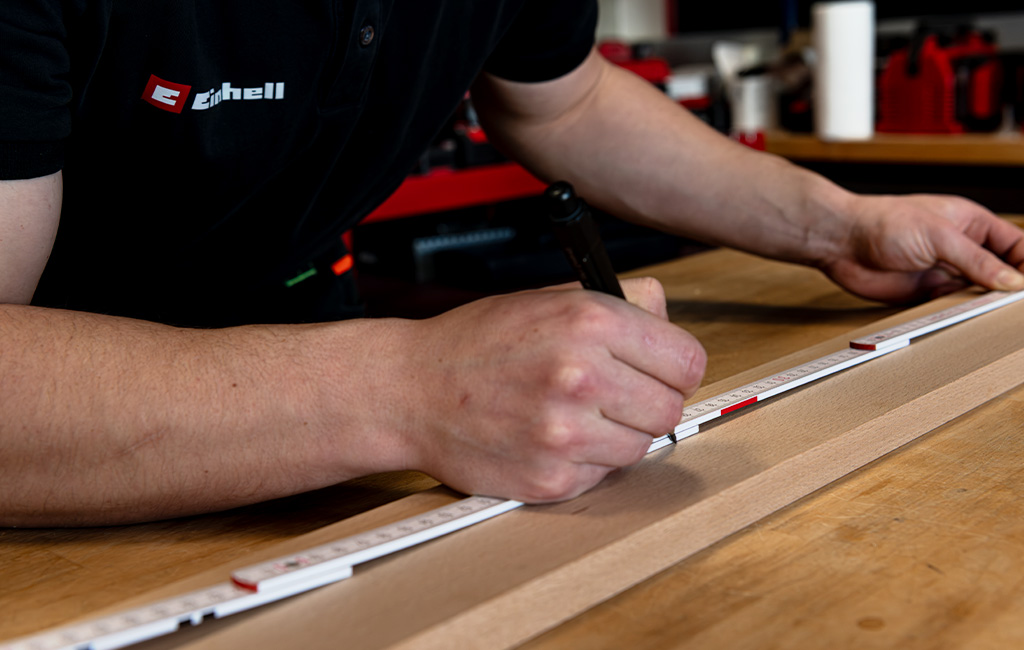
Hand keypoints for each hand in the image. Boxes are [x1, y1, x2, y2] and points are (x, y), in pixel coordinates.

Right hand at [393, 277, 704, 502]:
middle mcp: (581, 376)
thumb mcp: (549, 297)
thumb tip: (664, 314)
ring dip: (618, 435)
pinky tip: (552, 437)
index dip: (674, 366)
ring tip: (577, 415)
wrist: (410, 390)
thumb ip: (617, 302)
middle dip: (650, 403)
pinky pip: (602, 476)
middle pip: (670, 409)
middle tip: (618, 395)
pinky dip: (586, 461)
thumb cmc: (475, 343)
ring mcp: (565, 433)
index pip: (687, 360)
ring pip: (640, 448)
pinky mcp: (550, 479)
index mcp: (588, 321)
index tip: (660, 371)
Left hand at [822, 194, 1023, 302]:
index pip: (1016, 246)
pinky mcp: (925, 294)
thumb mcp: (938, 236)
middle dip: (1010, 289)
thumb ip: (975, 260)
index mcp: (971, 224)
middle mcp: (961, 249)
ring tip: (995, 317)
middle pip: (1000, 272)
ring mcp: (944, 272)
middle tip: (1014, 307)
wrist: (840, 241)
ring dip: (986, 305)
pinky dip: (961, 316)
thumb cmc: (883, 222)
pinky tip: (966, 321)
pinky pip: (952, 308)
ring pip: (978, 293)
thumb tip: (1013, 281)